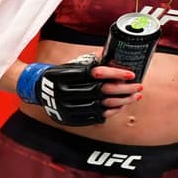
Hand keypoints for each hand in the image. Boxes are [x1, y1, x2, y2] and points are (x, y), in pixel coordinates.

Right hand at [16, 57, 134, 126]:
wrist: (38, 89)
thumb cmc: (61, 74)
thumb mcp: (71, 64)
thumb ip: (92, 62)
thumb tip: (118, 58)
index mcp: (63, 75)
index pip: (95, 74)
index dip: (115, 74)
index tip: (131, 74)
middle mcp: (62, 92)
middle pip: (100, 91)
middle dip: (124, 89)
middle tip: (138, 86)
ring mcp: (65, 107)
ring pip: (100, 106)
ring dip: (121, 102)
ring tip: (134, 97)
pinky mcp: (68, 119)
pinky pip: (94, 117)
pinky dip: (110, 112)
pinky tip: (120, 106)